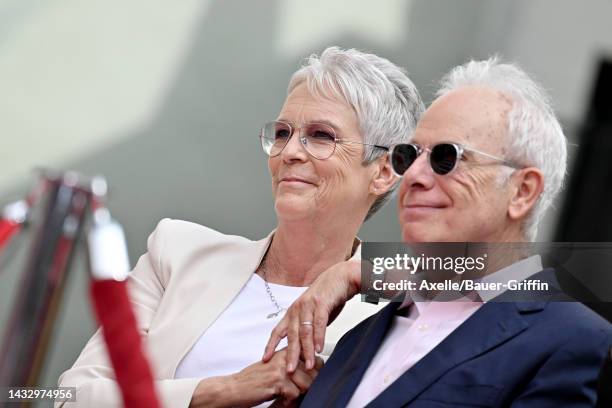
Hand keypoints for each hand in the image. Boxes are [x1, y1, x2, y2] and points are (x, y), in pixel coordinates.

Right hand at [189, 348, 321, 407]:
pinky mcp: (277, 381)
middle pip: (314, 372)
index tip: (310, 380)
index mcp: (284, 353)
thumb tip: (312, 376)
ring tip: (286, 396)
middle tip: (296, 392)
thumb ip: (291, 369)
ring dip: (298, 394)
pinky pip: (295, 394)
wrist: (233, 389)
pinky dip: (289, 401)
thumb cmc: (252, 381)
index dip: (315, 372)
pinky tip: (281, 400)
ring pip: (307, 384)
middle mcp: (284, 358)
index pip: (312, 358)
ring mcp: (281, 368)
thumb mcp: (273, 370)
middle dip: (308, 386)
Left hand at [262, 260, 361, 373]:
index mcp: (293, 312)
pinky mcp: (322, 303)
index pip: (278, 331)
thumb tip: (304, 347)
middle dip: (290, 355)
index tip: (265, 359)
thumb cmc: (327, 296)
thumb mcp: (312, 314)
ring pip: (305, 331)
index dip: (271, 345)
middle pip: (291, 335)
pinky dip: (318, 337)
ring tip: (308, 365)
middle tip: (289, 371)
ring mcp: (309, 305)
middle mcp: (298, 309)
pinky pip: (319, 323)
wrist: (340, 277)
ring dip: (306, 350)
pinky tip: (319, 349)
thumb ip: (307, 328)